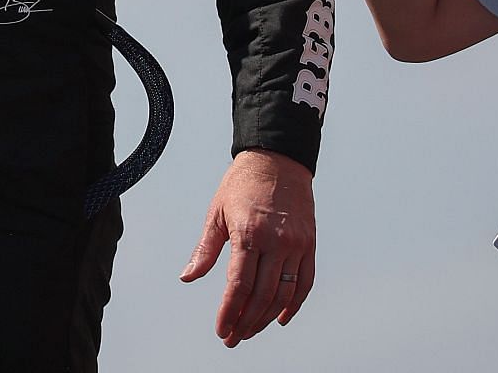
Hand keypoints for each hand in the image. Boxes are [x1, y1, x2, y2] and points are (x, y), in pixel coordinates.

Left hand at [178, 148, 314, 345]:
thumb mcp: (216, 213)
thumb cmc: (242, 184)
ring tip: (250, 330)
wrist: (277, 159)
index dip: (229, 313)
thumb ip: (205, 249)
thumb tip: (188, 276)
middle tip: (234, 337)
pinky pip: (304, 282)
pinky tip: (280, 318)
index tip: (222, 330)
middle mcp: (275, 242)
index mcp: (248, 234)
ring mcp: (295, 244)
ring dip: (266, 318)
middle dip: (246, 322)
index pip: (238, 286)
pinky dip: (294, 304)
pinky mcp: (309, 244)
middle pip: (261, 296)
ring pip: (283, 294)